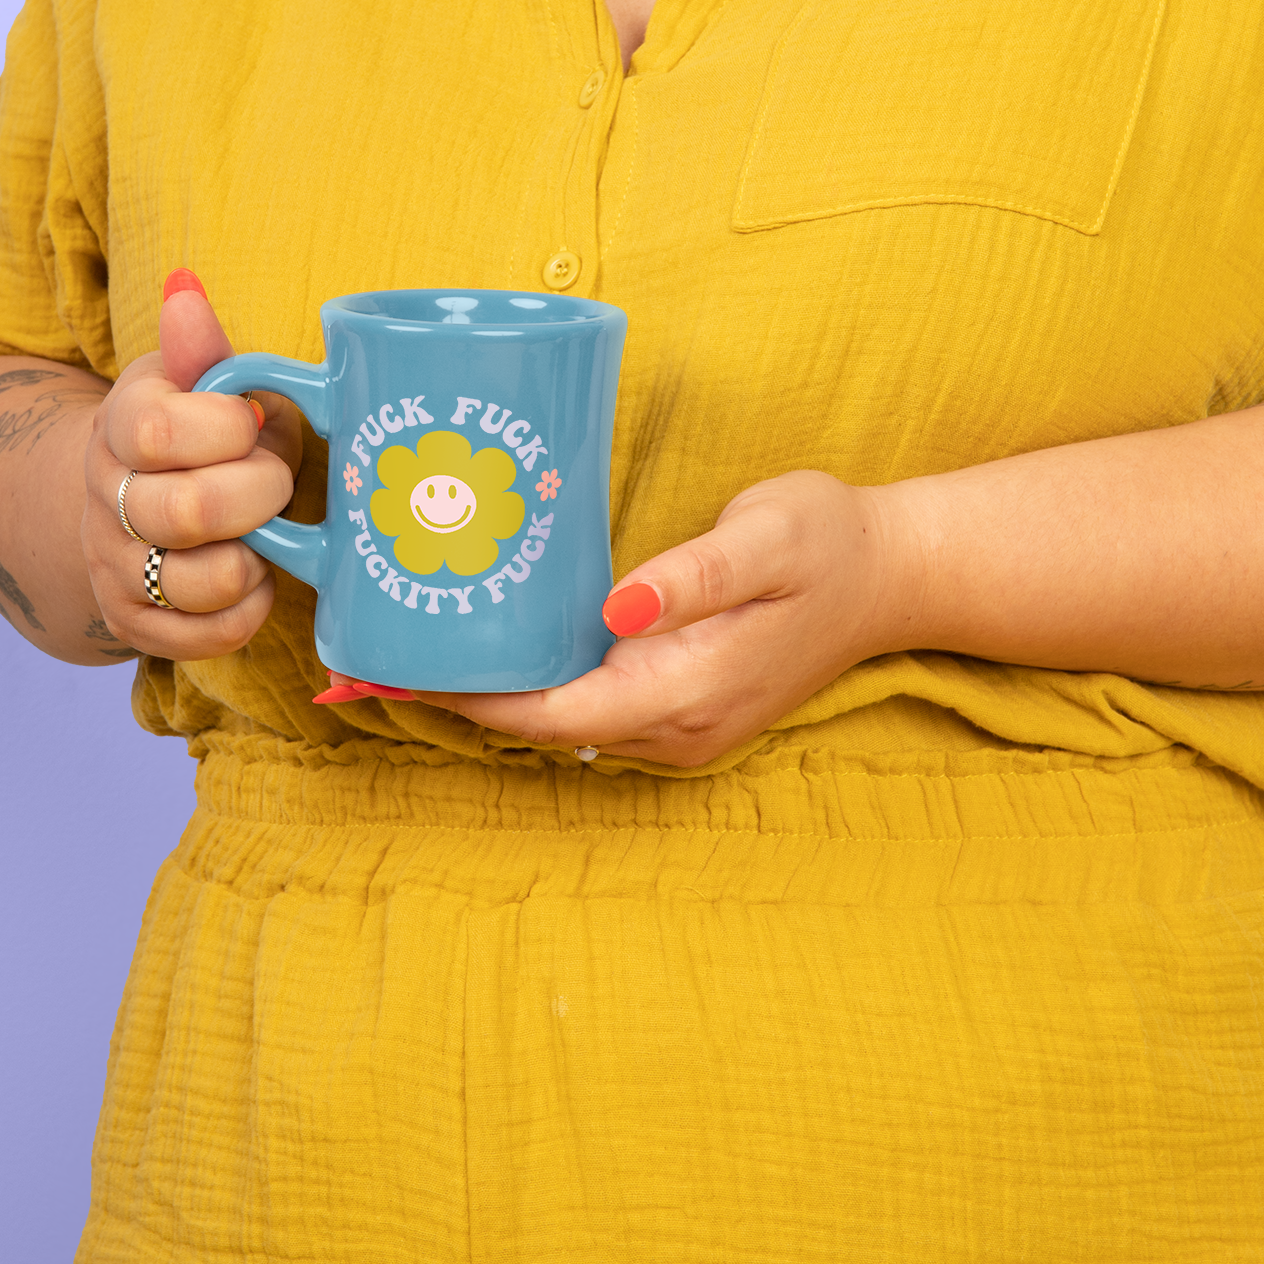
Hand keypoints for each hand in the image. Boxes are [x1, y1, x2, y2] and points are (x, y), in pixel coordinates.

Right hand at [81, 272, 300, 656]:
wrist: (128, 505)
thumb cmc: (194, 433)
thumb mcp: (193, 382)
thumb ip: (199, 348)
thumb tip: (186, 291)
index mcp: (119, 428)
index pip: (160, 430)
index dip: (225, 430)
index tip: (249, 423)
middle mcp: (105, 501)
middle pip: (187, 511)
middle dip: (259, 495)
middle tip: (276, 484)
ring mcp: (115, 568)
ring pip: (200, 582)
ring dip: (256, 559)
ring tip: (265, 535)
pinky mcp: (137, 627)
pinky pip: (209, 637)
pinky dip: (249, 609)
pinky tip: (253, 578)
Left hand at [395, 470, 910, 767]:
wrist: (895, 575)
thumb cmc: (829, 540)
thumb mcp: (769, 535)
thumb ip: (696, 574)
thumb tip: (618, 608)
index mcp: (686, 690)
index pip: (549, 714)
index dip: (466, 700)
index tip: (389, 675)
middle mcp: (676, 728)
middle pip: (541, 728)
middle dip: (459, 697)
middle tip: (369, 655)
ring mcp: (681, 728)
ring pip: (562, 723)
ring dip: (491, 693)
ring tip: (410, 648)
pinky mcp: (682, 709)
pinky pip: (589, 707)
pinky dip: (534, 684)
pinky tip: (492, 647)